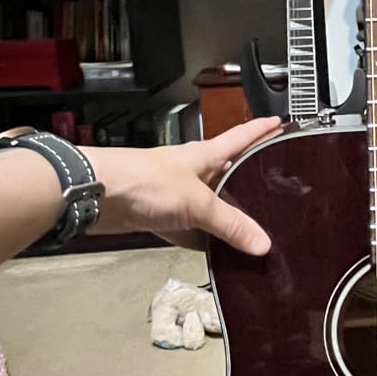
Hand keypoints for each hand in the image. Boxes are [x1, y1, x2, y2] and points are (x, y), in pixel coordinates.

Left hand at [81, 116, 281, 253]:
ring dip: (225, 216)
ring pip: (209, 205)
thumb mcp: (197, 202)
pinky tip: (214, 251)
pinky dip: (201, 240)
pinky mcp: (159, 216)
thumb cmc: (144, 181)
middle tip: (275, 187)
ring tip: (253, 228)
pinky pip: (188, 229)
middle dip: (248, 179)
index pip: (240, 138)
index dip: (260, 130)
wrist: (97, 196)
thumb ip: (230, 224)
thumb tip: (262, 243)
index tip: (279, 124)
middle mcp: (192, 172)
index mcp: (204, 155)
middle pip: (227, 173)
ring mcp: (174, 194)